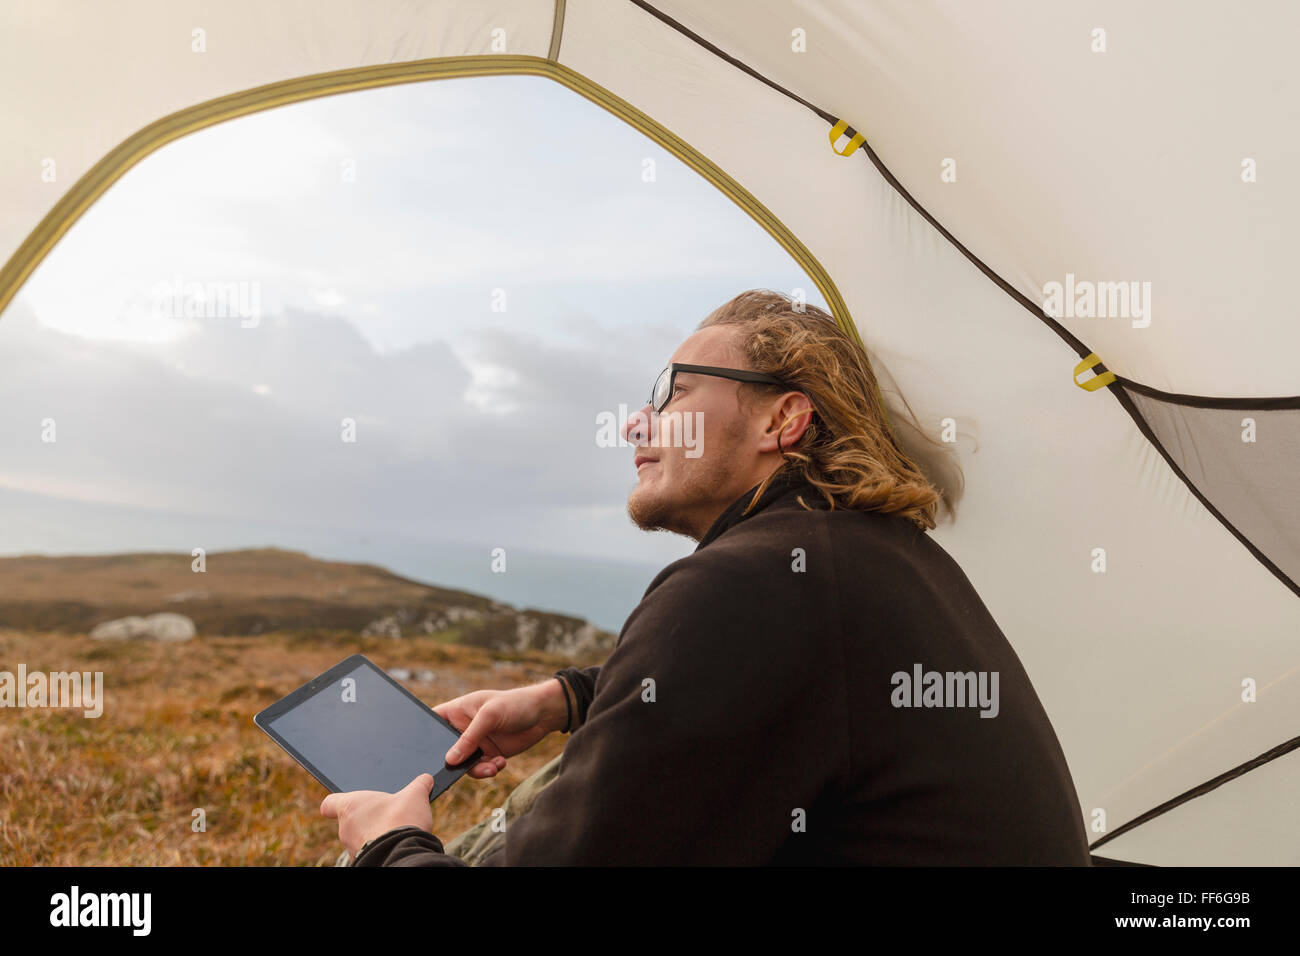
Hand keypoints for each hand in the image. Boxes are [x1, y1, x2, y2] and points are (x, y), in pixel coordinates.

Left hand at [320, 773, 436, 857]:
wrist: (402, 854)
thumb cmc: (401, 821)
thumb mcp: (415, 796)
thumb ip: (419, 784)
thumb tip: (426, 779)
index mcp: (350, 807)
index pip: (329, 804)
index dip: (337, 802)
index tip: (347, 803)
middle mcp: (345, 829)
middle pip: (350, 821)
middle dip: (368, 818)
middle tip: (388, 815)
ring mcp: (352, 849)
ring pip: (359, 838)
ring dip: (373, 834)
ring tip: (395, 831)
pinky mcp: (363, 862)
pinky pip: (368, 852)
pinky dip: (379, 848)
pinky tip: (395, 845)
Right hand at [434, 680, 569, 777]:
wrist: (543, 714)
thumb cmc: (515, 704)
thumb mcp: (490, 715)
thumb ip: (469, 737)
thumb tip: (450, 760)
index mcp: (457, 711)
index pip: (432, 723)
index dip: (424, 737)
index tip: (422, 753)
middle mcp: (463, 729)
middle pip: (445, 749)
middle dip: (450, 761)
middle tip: (457, 769)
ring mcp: (476, 743)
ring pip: (463, 764)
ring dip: (476, 769)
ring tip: (493, 766)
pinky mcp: (489, 754)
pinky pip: (481, 769)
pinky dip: (489, 769)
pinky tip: (501, 762)